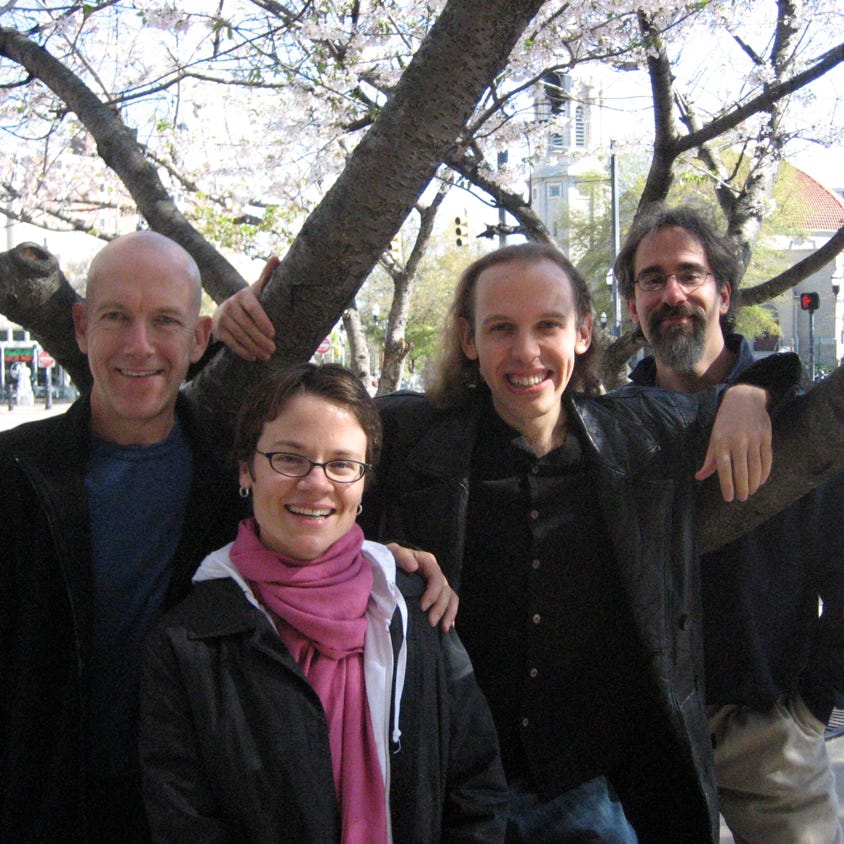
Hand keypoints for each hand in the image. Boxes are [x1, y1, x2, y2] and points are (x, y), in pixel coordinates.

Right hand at [211, 256, 277, 360]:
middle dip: (261, 339)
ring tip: (267, 355)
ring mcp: (223, 318)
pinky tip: (253, 357)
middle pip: (247, 325)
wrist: (227, 308)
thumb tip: (276, 257)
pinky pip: (231, 343)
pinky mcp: (218, 330)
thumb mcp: (258, 288)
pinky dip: (243, 351)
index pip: (253, 308)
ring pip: (240, 335)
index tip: (273, 333)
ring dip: (254, 347)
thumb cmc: (249, 300)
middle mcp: (230, 306)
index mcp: (243, 295)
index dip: (262, 321)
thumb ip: (268, 275)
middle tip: (273, 349)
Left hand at [387, 542, 457, 631]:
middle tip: (431, 622)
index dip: (433, 593)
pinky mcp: (436, 594)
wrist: (386, 564)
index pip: (437, 578)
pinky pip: (450, 603)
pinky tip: (447, 626)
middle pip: (445, 590)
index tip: (422, 607)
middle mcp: (435, 572)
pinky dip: (450, 614)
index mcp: (427, 562)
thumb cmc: (391, 558)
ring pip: (451, 598)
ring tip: (443, 628)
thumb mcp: (393, 552)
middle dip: (440, 608)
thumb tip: (413, 567)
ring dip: (448, 613)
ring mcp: (437, 584)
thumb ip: (401, 556)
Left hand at [695, 384, 771, 501]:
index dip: (727, 485)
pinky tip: (761, 481)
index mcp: (721, 442)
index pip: (724, 469)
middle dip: (742, 488)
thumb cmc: (725, 422)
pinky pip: (767, 459)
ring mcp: (753, 439)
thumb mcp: (714, 438)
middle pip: (741, 471)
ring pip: (755, 467)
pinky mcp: (765, 437)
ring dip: (754, 483)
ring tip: (751, 492)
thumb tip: (699, 476)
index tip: (728, 498)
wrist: (744, 399)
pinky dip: (765, 472)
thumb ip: (709, 459)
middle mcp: (737, 442)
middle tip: (742, 498)